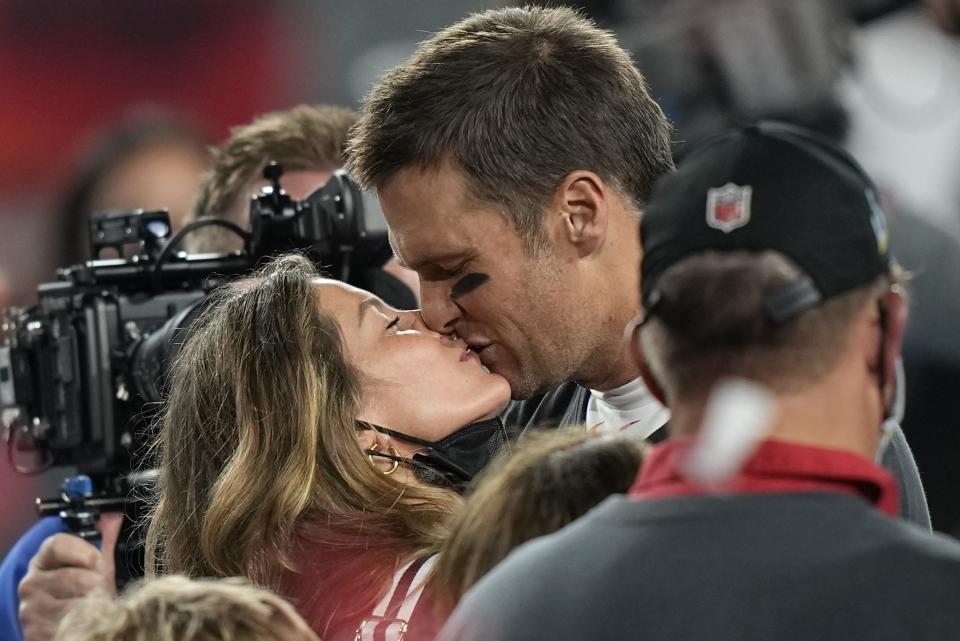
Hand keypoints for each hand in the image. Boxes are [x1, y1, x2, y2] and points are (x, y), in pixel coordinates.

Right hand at [17, 513, 121, 640]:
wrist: (66, 628)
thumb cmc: (81, 593)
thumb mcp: (95, 567)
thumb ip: (105, 542)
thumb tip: (114, 516)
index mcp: (43, 561)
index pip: (57, 544)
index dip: (82, 551)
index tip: (97, 560)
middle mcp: (31, 583)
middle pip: (73, 577)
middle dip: (97, 585)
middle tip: (104, 592)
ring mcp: (31, 609)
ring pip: (75, 603)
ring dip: (95, 606)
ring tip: (99, 607)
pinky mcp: (36, 633)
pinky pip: (72, 624)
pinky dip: (87, 624)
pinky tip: (88, 622)